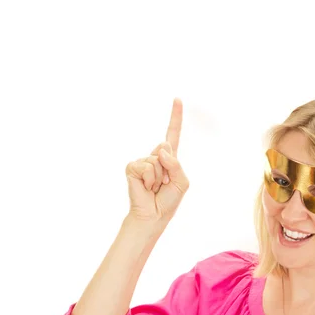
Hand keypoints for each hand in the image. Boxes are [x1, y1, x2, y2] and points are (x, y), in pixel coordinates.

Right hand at [125, 97, 189, 223]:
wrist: (152, 216)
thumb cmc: (167, 201)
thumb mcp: (182, 182)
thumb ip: (176, 164)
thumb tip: (162, 149)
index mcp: (169, 159)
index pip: (172, 134)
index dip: (175, 117)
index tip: (178, 98)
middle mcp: (155, 157)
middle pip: (167, 147)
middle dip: (169, 168)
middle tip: (164, 184)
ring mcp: (142, 161)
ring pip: (157, 159)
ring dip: (160, 177)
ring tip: (155, 188)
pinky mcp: (132, 167)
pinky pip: (147, 167)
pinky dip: (150, 179)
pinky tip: (146, 187)